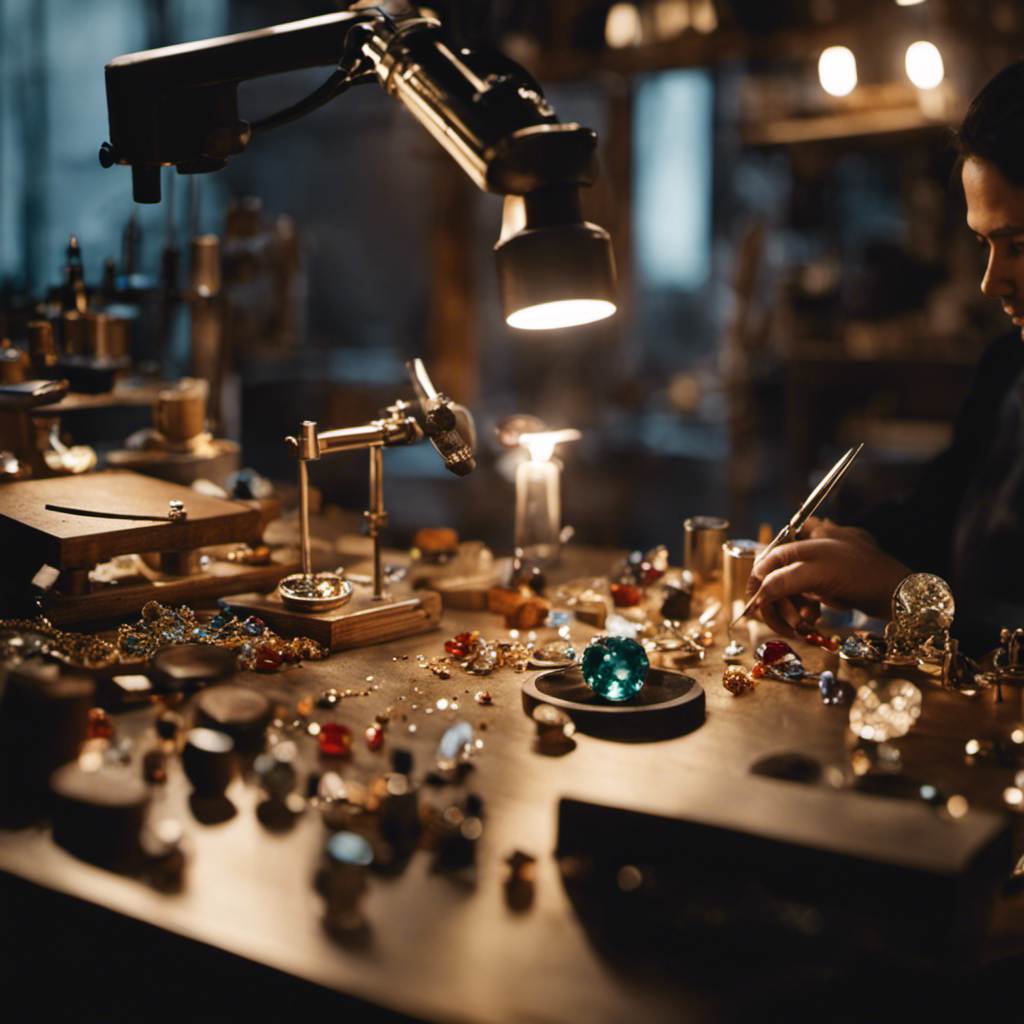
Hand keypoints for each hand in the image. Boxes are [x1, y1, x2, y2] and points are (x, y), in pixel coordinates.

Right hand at [744, 518, 910, 637]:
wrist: (902, 594)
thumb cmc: (864, 576)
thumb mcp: (818, 573)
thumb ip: (782, 579)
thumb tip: (758, 594)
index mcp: (804, 540)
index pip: (766, 561)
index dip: (757, 585)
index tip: (755, 607)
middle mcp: (809, 552)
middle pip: (775, 580)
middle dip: (779, 605)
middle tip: (789, 626)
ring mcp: (819, 570)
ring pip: (789, 594)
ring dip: (792, 614)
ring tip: (806, 627)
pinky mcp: (829, 586)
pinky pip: (805, 602)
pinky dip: (806, 614)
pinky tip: (815, 621)